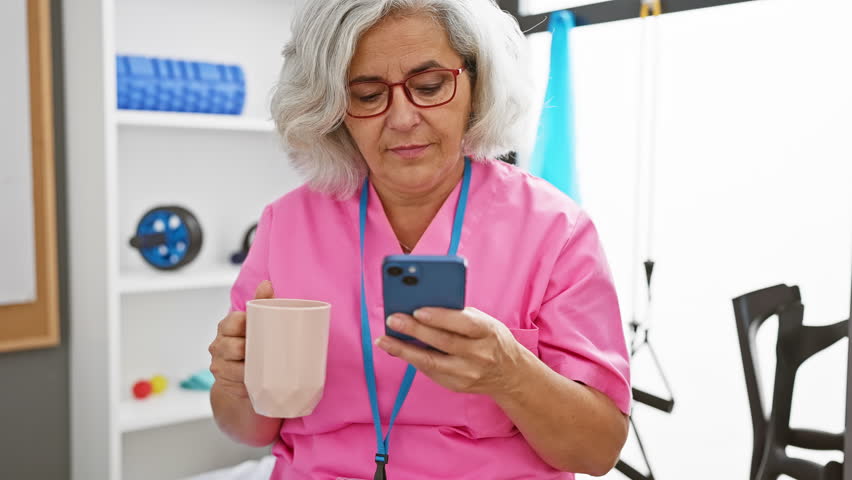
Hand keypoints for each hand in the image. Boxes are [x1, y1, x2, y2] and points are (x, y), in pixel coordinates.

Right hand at [208, 281, 273, 398]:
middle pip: (234, 345)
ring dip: (251, 365)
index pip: (234, 321)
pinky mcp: (223, 380)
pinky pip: (237, 379)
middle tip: (269, 350)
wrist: (243, 378)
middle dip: (250, 348)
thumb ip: (262, 303)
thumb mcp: (258, 324)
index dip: (246, 325)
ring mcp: (219, 363)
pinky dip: (248, 379)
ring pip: (235, 365)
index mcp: (227, 326)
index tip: (259, 327)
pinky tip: (257, 378)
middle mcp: (219, 344)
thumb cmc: (253, 345)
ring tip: (265, 364)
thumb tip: (266, 283)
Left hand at [376, 307, 528, 396]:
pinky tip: (397, 349)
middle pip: (443, 342)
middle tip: (392, 319)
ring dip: (404, 349)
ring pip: (431, 361)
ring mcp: (468, 374)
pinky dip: (412, 358)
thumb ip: (458, 315)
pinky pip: (430, 371)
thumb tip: (421, 307)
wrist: (509, 374)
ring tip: (383, 339)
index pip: (464, 324)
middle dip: (415, 330)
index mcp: (489, 333)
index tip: (418, 309)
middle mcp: (480, 355)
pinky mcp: (456, 386)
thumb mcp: (484, 322)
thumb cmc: (490, 339)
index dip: (440, 317)